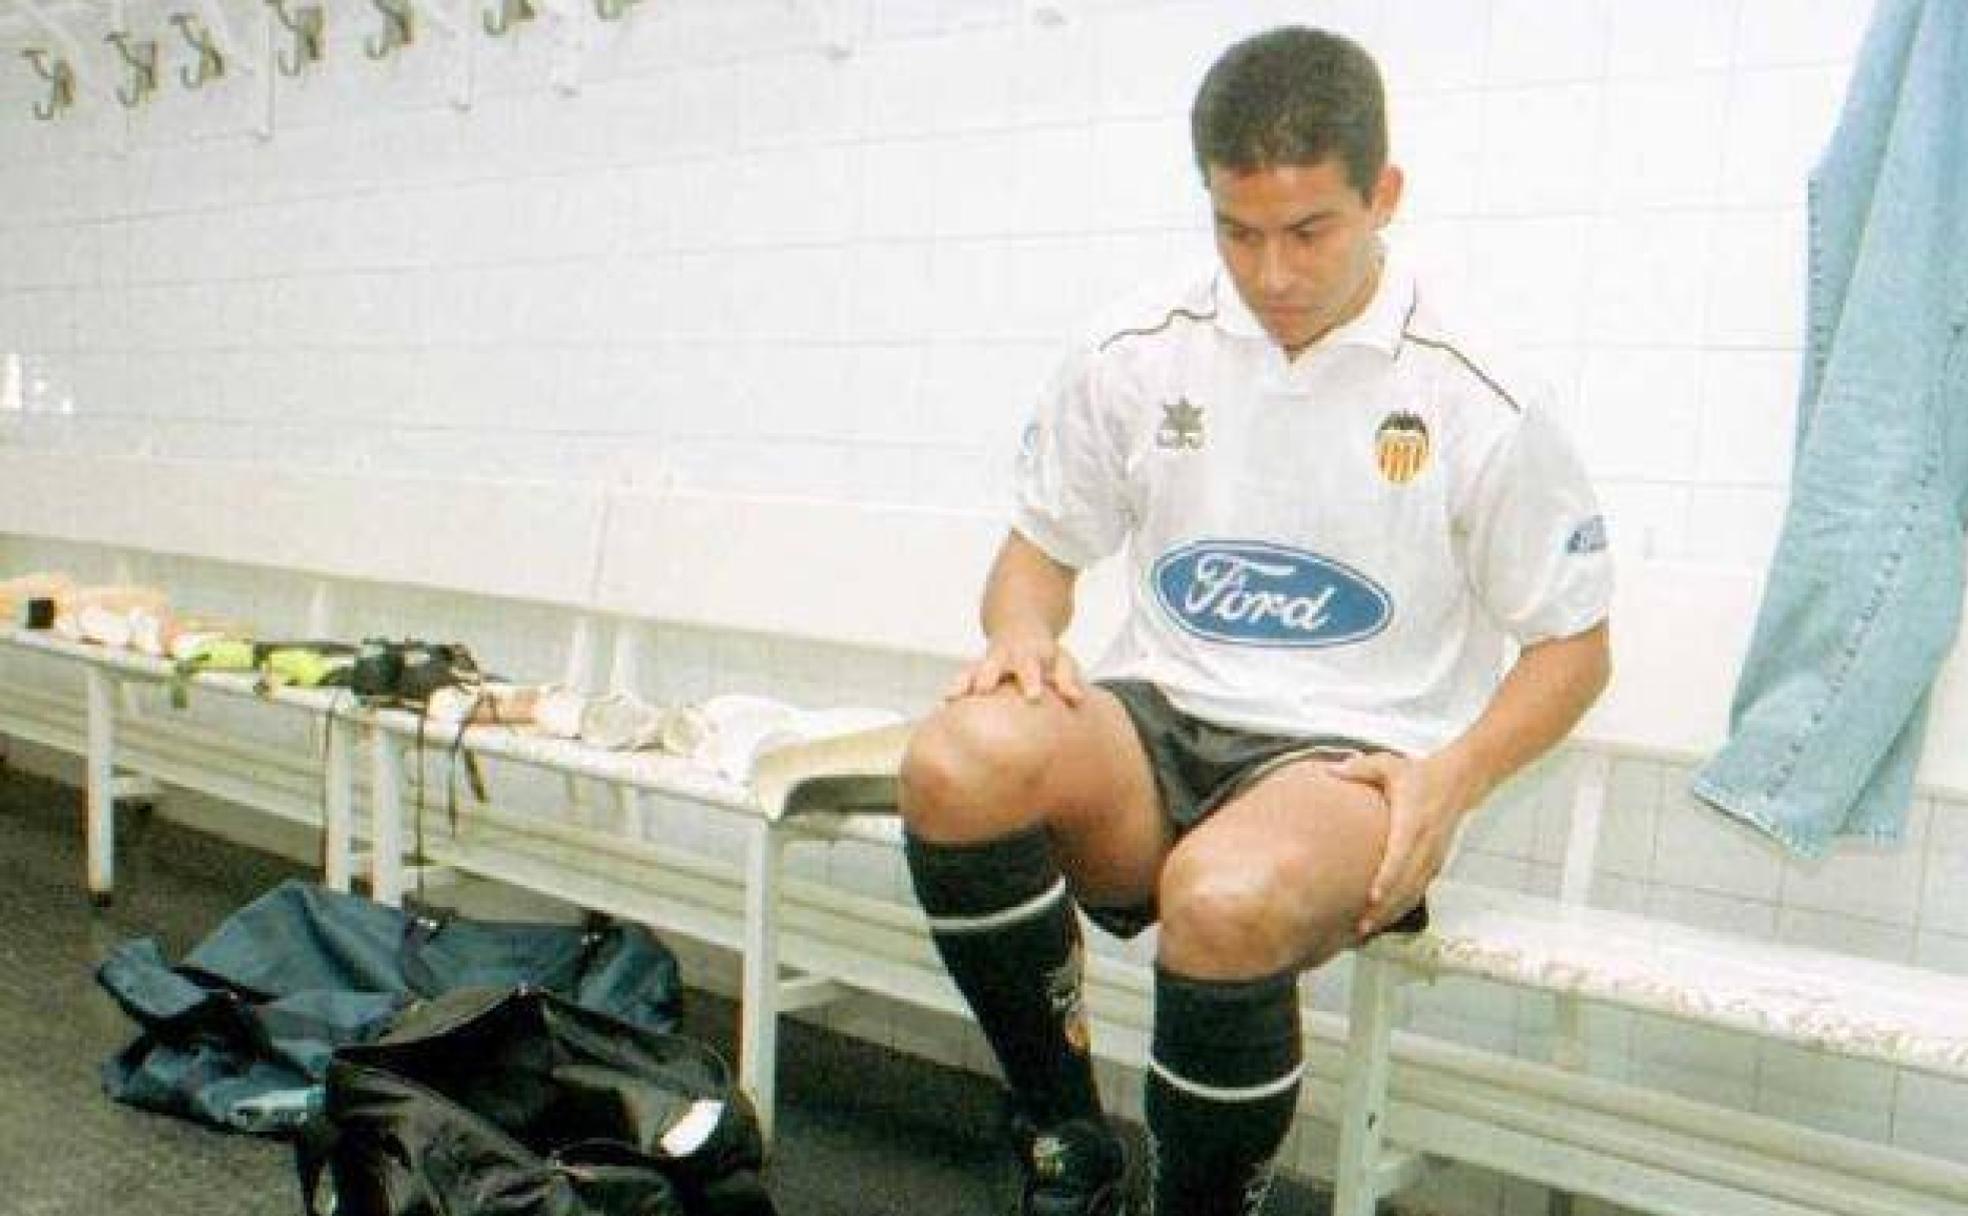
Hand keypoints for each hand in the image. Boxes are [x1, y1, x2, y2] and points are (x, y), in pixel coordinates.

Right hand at [943, 629, 1085, 705]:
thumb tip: (1076, 699)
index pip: (1030, 666)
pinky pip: (960, 679)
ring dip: (961, 683)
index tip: (1032, 696)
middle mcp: (1004, 656)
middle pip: (994, 664)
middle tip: (982, 690)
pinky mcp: (974, 669)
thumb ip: (1067, 679)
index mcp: (1028, 654)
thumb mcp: (1061, 659)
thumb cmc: (1044, 652)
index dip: (1031, 680)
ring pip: (971, 670)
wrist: (1018, 623)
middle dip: (987, 676)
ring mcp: (986, 661)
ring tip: (950, 699)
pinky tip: (940, 708)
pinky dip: (952, 691)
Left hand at [1330, 751, 1478, 937]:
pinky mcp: (1435, 864)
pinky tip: (1383, 919)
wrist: (1459, 780)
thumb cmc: (1419, 774)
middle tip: (1360, 927)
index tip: (1372, 897)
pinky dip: (1401, 907)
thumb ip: (1360, 768)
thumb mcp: (1389, 765)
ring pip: (1413, 892)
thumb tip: (1331, 770)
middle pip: (1406, 883)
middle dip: (1385, 907)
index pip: (1400, 855)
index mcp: (1412, 821)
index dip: (1387, 878)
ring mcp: (1432, 856)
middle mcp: (1425, 844)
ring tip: (1366, 930)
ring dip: (1391, 913)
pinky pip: (1418, 890)